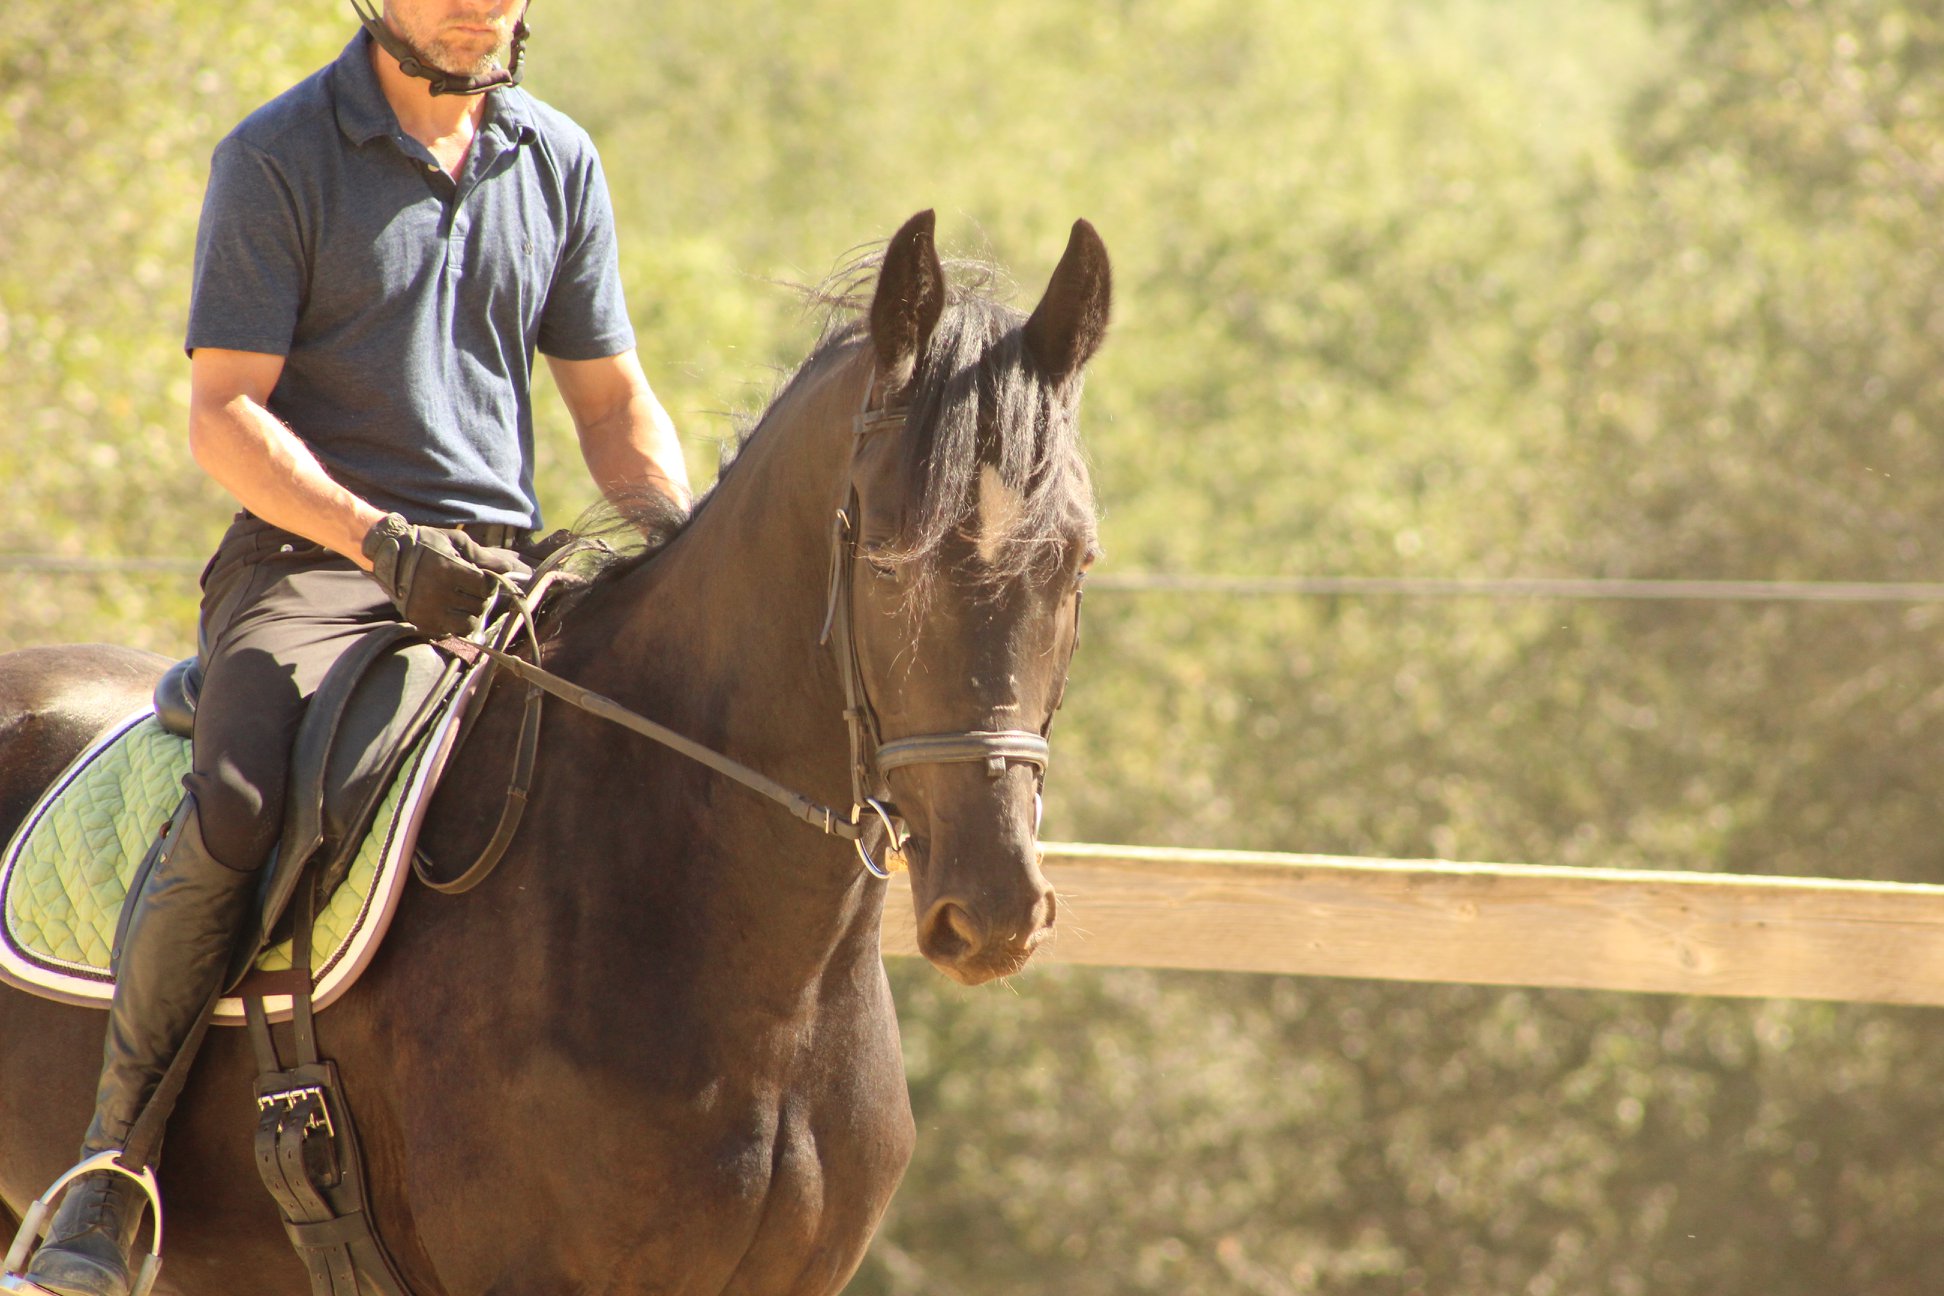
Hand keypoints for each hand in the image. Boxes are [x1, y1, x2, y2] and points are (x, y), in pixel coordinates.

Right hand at [362, 513, 532, 636]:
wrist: (389, 556)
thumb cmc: (426, 544)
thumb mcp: (455, 542)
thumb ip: (483, 556)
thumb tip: (509, 568)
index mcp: (447, 569)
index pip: (485, 586)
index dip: (489, 582)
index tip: (483, 577)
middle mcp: (437, 593)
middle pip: (479, 605)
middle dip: (481, 597)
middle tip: (472, 589)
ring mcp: (428, 610)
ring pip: (469, 624)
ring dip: (472, 613)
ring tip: (464, 601)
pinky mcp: (421, 622)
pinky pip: (451, 632)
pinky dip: (456, 624)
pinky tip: (451, 610)